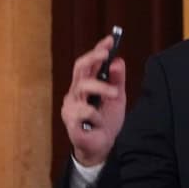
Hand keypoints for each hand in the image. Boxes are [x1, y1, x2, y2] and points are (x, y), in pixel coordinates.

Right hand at [60, 35, 126, 165]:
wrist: (102, 147)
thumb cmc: (106, 121)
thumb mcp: (117, 98)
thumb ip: (117, 80)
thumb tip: (118, 61)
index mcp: (86, 85)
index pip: (89, 62)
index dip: (98, 50)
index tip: (111, 40)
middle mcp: (76, 92)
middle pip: (80, 68)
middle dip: (93, 58)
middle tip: (107, 54)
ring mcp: (71, 106)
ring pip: (83, 86)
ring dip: (102, 88)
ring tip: (114, 95)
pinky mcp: (70, 121)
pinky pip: (84, 111)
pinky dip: (96, 115)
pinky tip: (98, 122)